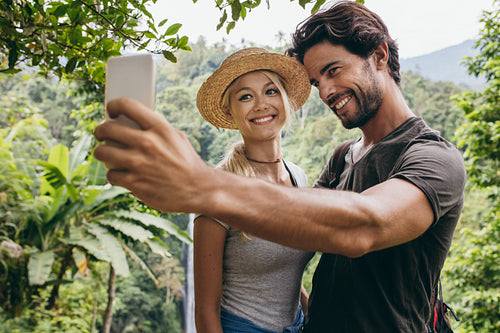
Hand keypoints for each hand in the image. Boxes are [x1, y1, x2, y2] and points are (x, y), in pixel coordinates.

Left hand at [93, 98, 209, 212]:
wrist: (199, 190)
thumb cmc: (188, 163)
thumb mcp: (177, 138)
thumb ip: (157, 130)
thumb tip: (135, 123)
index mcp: (160, 128)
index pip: (127, 105)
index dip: (114, 105)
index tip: (111, 111)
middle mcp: (148, 143)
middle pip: (108, 129)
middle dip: (100, 131)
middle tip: (101, 134)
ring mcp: (140, 164)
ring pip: (103, 152)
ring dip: (101, 153)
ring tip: (105, 154)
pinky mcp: (135, 183)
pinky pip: (111, 175)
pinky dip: (113, 175)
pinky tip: (119, 175)